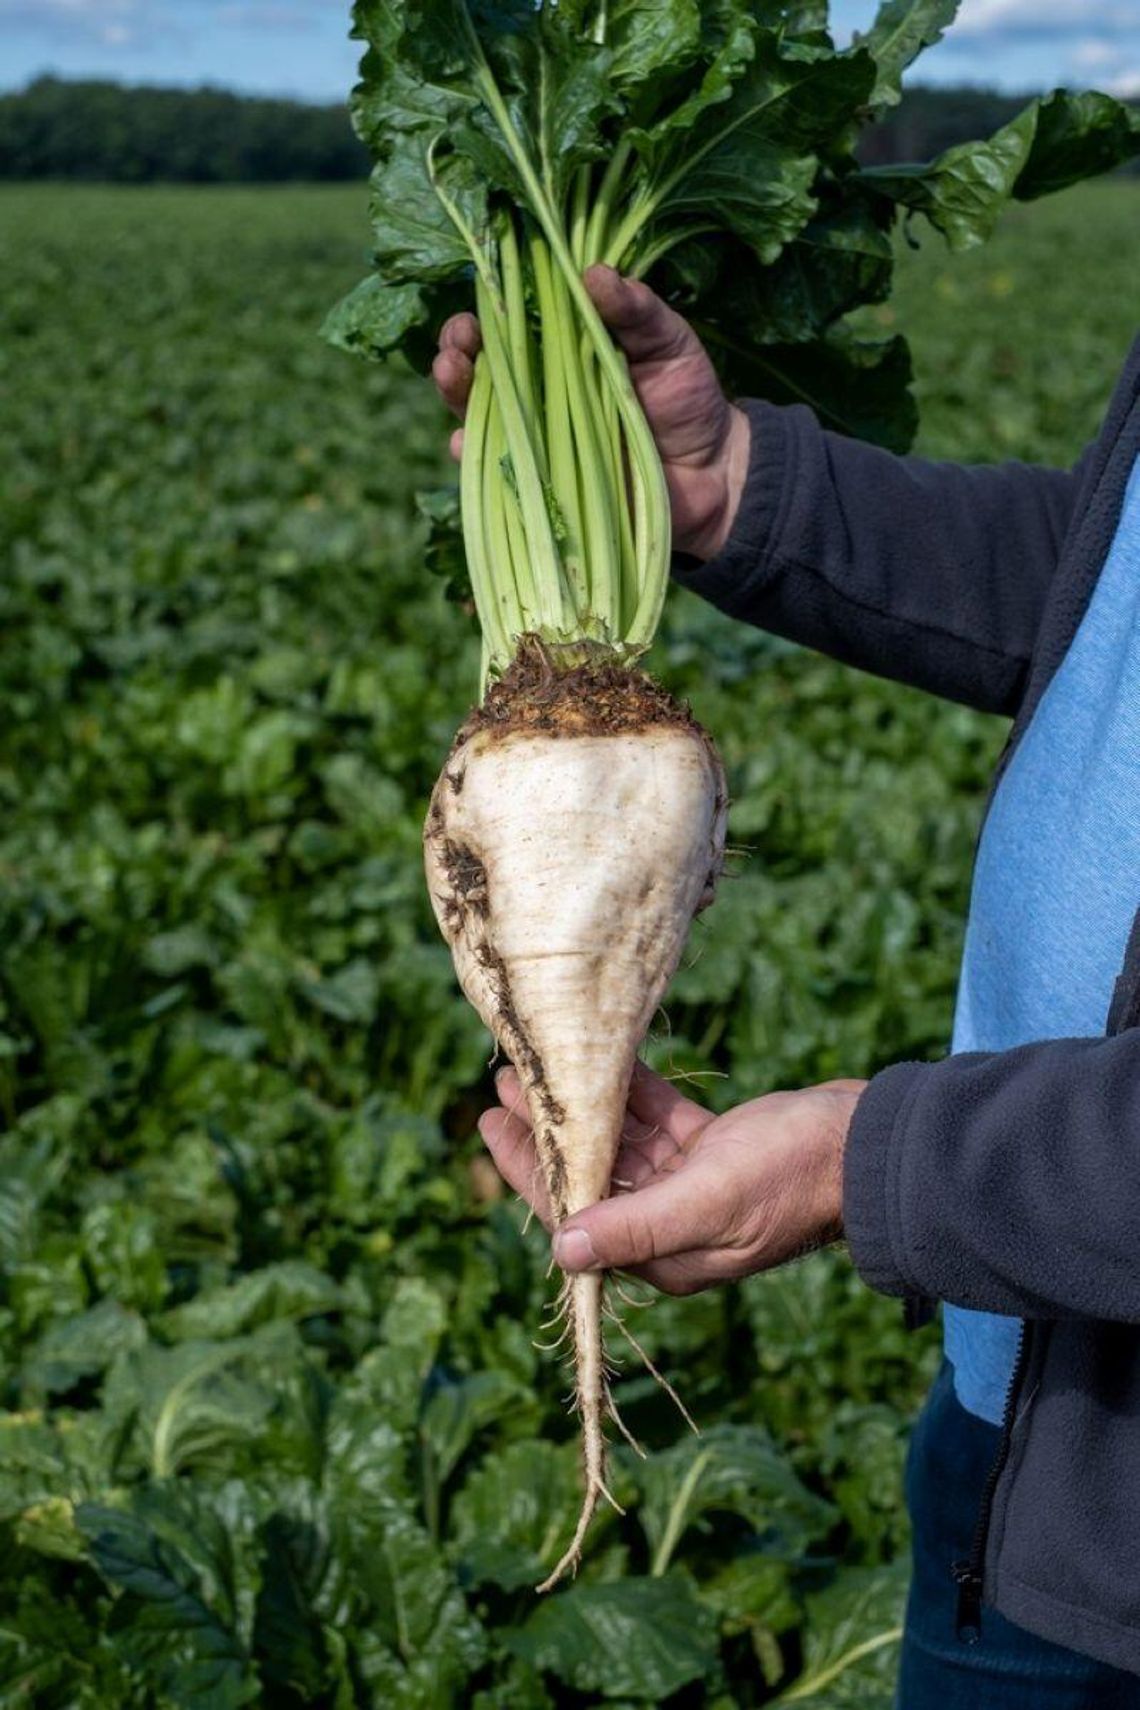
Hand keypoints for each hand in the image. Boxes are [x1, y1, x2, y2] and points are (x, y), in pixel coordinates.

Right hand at [432, 265, 750, 560]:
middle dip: (455, 351)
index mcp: (563, 351)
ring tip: (451, 374)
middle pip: (478, 369)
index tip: (478, 305)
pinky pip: (496, 473)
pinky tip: (466, 444)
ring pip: (477, 416)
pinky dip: (475, 460)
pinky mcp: (542, 486)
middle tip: (457, 344)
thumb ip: (638, 311)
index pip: (508, 325)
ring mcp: (537, 440)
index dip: (483, 312)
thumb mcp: (671, 343)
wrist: (712, 475)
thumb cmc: (689, 398)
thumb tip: (595, 273)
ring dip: (454, 395)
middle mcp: (540, 393)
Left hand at [478, 1063, 864, 1295]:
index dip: (527, 1169)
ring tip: (538, 1068)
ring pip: (621, 1146)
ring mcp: (693, 1188)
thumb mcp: (708, 1199)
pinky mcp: (716, 1152)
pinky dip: (632, 1096)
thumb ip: (635, 1227)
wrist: (868, 1148)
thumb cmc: (792, 1175)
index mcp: (664, 1254)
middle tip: (503, 1084)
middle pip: (591, 1177)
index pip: (575, 1215)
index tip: (490, 1124)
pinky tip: (604, 1064)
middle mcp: (670, 1226)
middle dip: (545, 1133)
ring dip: (582, 1110)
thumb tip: (562, 1250)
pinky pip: (659, 1123)